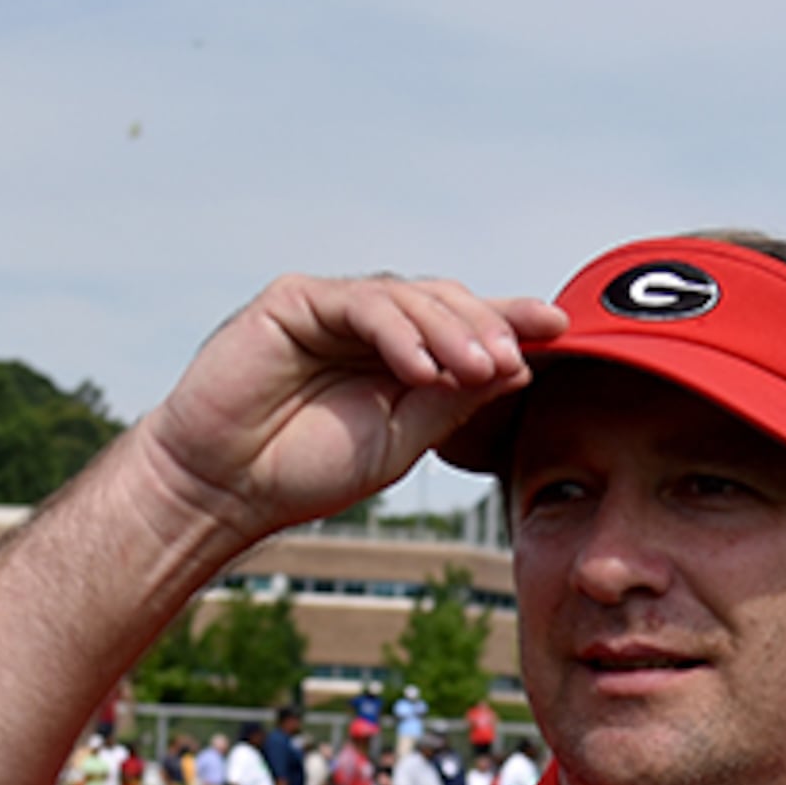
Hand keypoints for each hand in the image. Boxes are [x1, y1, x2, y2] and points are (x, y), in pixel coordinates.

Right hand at [133, 275, 564, 541]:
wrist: (224, 487)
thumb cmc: (304, 469)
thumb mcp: (401, 440)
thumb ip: (451, 401)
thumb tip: (517, 366)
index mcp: (398, 357)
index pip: (464, 327)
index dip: (512, 320)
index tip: (561, 327)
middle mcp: (370, 326)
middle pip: (445, 302)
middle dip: (487, 326)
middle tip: (515, 358)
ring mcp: (332, 309)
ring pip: (409, 297)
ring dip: (451, 330)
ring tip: (479, 366)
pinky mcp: (296, 301)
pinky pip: (362, 304)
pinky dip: (400, 332)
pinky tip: (423, 367)